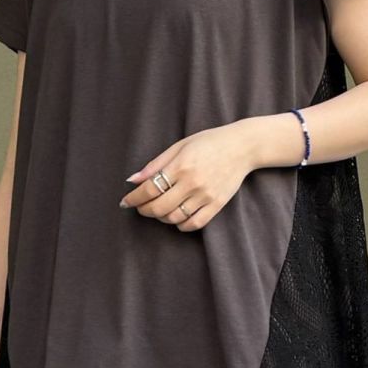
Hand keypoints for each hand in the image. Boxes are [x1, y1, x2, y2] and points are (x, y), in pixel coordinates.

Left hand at [118, 121, 256, 231]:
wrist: (242, 147)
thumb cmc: (208, 142)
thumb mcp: (179, 146)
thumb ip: (155, 164)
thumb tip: (132, 180)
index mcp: (181, 165)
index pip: (149, 189)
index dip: (133, 198)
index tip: (125, 202)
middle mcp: (192, 183)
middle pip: (159, 207)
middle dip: (144, 210)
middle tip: (140, 207)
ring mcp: (205, 196)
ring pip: (174, 218)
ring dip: (161, 218)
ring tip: (159, 210)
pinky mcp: (216, 205)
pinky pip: (194, 224)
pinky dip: (180, 225)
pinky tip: (176, 217)